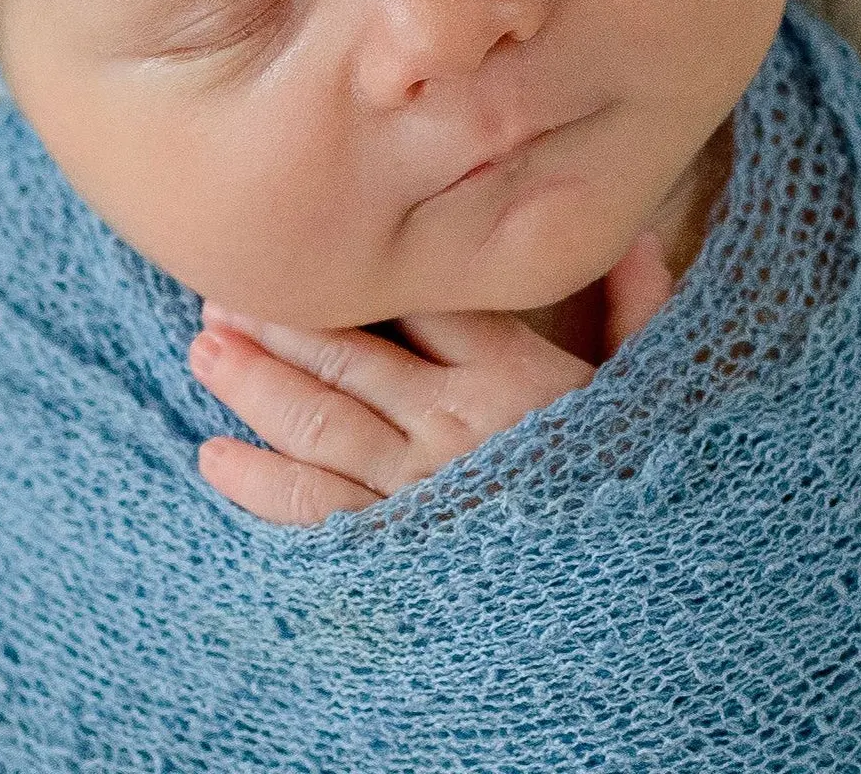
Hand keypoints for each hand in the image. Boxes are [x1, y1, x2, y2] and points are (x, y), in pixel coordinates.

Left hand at [188, 228, 675, 525]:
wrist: (644, 623)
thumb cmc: (643, 494)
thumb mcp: (654, 401)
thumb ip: (640, 315)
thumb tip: (640, 237)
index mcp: (514, 374)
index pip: (417, 299)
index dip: (360, 270)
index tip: (310, 242)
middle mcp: (454, 424)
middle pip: (347, 353)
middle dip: (278, 320)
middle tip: (222, 293)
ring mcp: (417, 492)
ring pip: (316, 419)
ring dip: (253, 382)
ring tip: (206, 349)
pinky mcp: (393, 555)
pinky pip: (312, 511)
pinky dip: (258, 482)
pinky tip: (216, 458)